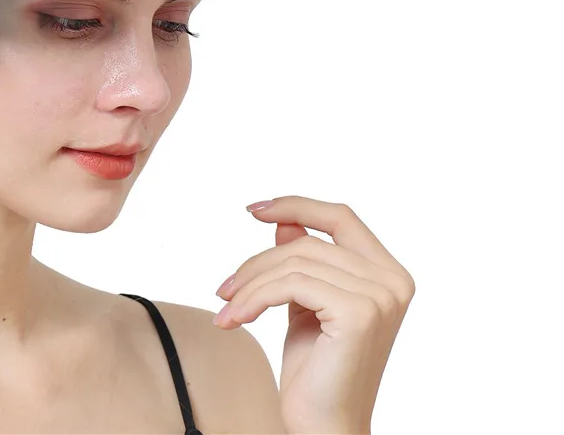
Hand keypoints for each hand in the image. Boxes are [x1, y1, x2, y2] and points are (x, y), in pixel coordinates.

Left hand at [213, 196, 414, 434]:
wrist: (324, 427)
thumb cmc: (316, 370)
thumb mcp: (305, 302)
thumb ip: (302, 261)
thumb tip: (283, 220)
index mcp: (389, 274)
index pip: (341, 218)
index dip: (297, 205)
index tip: (254, 209)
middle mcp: (393, 281)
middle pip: (308, 242)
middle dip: (258, 261)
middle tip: (225, 286)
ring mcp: (380, 296)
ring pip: (294, 262)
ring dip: (250, 284)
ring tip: (227, 307)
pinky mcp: (358, 313)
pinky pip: (291, 285)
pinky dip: (254, 298)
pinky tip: (235, 318)